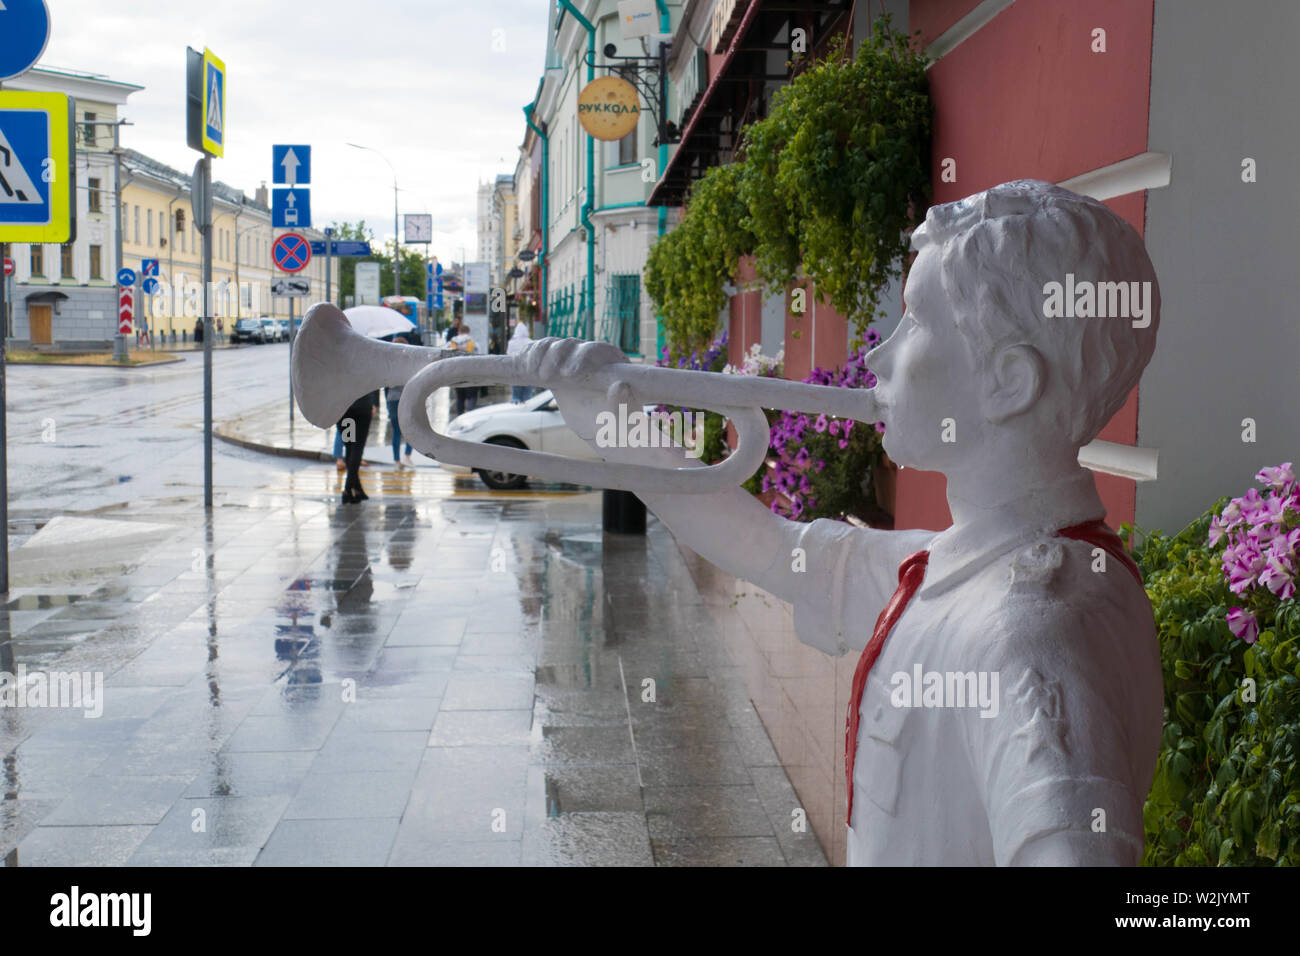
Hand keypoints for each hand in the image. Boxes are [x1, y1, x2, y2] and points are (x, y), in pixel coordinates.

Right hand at [517, 338, 637, 451]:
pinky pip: (539, 357)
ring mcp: (570, 362)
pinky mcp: (555, 370)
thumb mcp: (625, 421)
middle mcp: (590, 357)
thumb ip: (624, 405)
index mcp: (611, 363)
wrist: (606, 430)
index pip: (595, 351)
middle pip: (570, 346)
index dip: (581, 358)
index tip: (568, 375)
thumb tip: (620, 387)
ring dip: (539, 356)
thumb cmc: (622, 427)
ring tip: (530, 372)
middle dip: (555, 356)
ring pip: (551, 348)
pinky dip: (528, 358)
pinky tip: (517, 363)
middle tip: (545, 376)